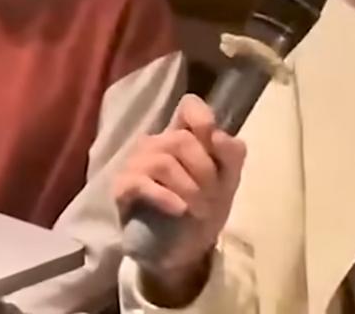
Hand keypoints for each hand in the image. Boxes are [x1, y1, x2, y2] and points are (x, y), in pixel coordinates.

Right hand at [113, 95, 246, 302]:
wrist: (184, 248)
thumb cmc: (206, 205)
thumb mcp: (229, 178)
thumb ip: (232, 152)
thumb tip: (217, 135)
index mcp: (184, 135)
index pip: (189, 106)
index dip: (202, 118)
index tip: (213, 140)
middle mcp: (157, 142)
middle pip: (181, 140)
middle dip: (204, 170)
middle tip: (214, 197)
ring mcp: (136, 163)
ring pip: (163, 162)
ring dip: (189, 188)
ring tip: (199, 209)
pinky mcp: (122, 187)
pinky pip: (141, 183)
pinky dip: (165, 197)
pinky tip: (180, 210)